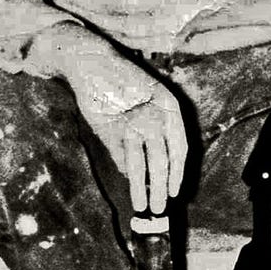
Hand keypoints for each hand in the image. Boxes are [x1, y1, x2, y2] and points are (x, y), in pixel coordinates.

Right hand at [41, 32, 188, 213]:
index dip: (178, 173)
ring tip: (143, 206)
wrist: (90, 63)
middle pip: (164, 160)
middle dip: (161, 187)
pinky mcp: (114, 125)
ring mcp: (135, 120)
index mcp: (170, 107)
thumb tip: (146, 171)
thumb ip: (148, 135)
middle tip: (159, 207)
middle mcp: (157, 114)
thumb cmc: (116, 86)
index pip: (180, 148)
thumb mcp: (141, 107)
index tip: (174, 192)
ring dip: (143, 188)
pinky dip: (125, 172)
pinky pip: (123, 156)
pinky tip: (128, 183)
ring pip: (144, 163)